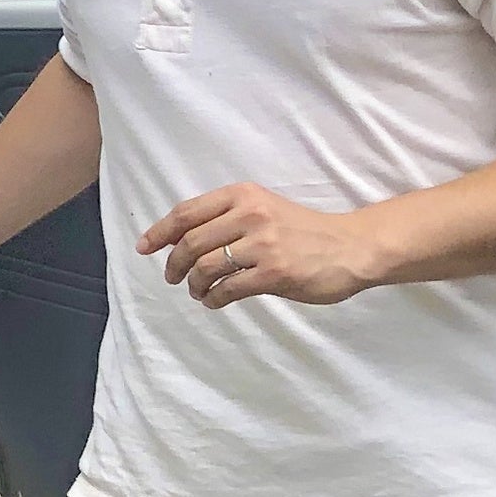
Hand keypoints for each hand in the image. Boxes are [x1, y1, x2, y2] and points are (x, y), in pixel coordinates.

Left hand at [138, 182, 383, 308]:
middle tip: (173, 277)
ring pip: (205, 266)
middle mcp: (250, 215)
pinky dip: (214, 298)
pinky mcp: (274, 273)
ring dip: (194, 284)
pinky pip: (228, 289)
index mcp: (242, 195)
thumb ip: (227, 217)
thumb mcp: (264, 208)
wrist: (351, 247)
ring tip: (197, 291)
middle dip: (174, 263)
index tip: (144, 248)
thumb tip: (181, 238)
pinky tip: (214, 301)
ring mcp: (263, 245)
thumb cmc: (303, 229)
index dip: (160, 232)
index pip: (186, 212)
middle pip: (190, 242)